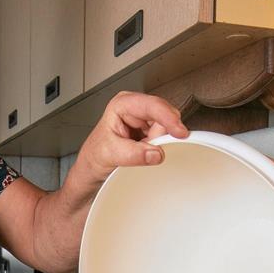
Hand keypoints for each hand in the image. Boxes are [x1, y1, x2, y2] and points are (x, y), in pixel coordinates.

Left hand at [72, 92, 188, 190]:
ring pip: (167, 128)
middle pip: (164, 116)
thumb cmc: (95, 156)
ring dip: (160, 143)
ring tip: (140, 150)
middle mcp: (136, 107)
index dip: (168, 118)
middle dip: (161, 135)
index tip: (179, 132)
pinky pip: (166, 137)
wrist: (94, 168)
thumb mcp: (110, 155)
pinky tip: (146, 151)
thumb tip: (156, 153)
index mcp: (123, 104)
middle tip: (146, 148)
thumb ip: (134, 154)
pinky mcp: (151, 130)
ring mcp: (145, 118)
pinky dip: (160, 147)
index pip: (152, 106)